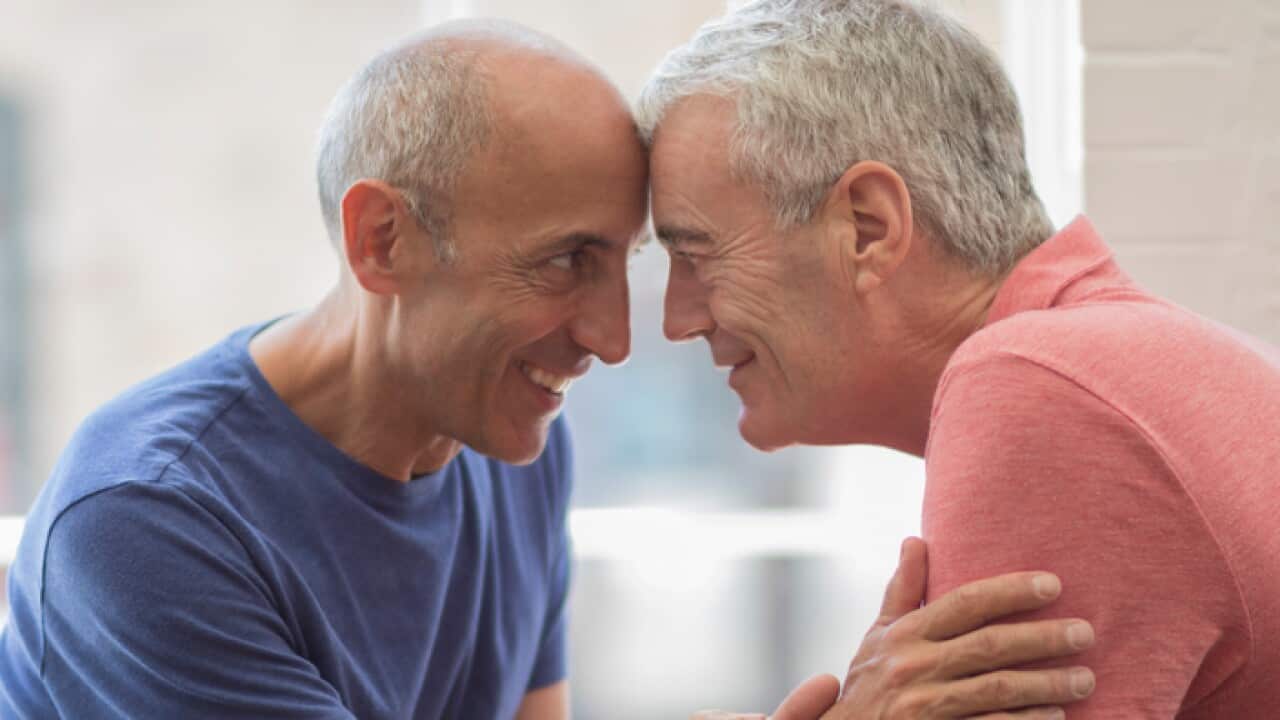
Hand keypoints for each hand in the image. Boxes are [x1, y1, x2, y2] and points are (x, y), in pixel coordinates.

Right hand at [691, 538, 1094, 719]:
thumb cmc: (868, 685)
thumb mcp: (878, 636)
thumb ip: (903, 591)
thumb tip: (916, 539)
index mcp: (905, 634)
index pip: (965, 603)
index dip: (1011, 591)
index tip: (1053, 584)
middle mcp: (914, 666)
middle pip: (991, 645)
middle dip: (1044, 638)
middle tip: (1086, 633)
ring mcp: (925, 705)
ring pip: (999, 689)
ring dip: (1048, 684)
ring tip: (1085, 678)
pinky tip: (1056, 716)